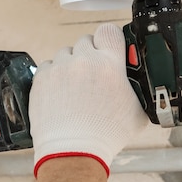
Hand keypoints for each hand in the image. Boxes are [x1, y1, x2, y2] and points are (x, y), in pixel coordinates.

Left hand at [29, 23, 147, 176]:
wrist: (73, 151)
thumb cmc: (107, 134)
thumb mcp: (137, 111)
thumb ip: (137, 90)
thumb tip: (139, 83)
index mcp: (110, 64)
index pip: (109, 31)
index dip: (109, 39)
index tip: (109, 48)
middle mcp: (83, 61)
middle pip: (86, 41)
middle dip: (90, 55)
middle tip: (93, 74)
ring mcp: (60, 68)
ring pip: (66, 53)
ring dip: (71, 65)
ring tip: (75, 88)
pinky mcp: (42, 78)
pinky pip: (49, 66)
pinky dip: (54, 76)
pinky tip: (61, 93)